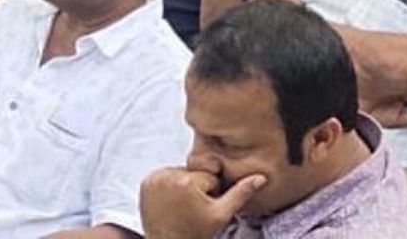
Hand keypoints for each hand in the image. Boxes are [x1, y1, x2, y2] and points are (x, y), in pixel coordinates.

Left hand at [140, 167, 265, 238]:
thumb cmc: (195, 233)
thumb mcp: (221, 215)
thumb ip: (241, 193)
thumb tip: (260, 177)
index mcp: (188, 181)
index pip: (209, 176)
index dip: (212, 193)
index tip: (203, 208)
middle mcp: (168, 176)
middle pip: (194, 173)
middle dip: (197, 187)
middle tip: (192, 209)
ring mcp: (154, 179)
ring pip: (180, 173)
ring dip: (183, 185)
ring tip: (182, 207)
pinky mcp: (146, 183)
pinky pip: (164, 176)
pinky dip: (168, 186)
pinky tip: (171, 203)